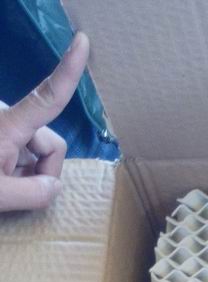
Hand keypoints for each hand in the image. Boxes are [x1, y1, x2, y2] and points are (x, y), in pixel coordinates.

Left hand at [0, 32, 89, 211]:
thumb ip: (34, 194)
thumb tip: (53, 186)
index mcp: (7, 126)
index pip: (47, 97)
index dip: (67, 72)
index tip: (81, 41)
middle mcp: (7, 119)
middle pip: (50, 143)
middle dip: (42, 170)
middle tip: (17, 195)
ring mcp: (3, 128)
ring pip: (37, 151)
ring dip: (28, 174)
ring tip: (5, 189)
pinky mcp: (0, 136)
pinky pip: (24, 154)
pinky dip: (18, 173)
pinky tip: (3, 183)